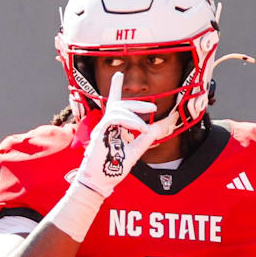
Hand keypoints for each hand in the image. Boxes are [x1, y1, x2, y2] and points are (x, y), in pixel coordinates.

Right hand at [76, 72, 161, 196]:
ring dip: (135, 116)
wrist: (101, 181)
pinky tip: (139, 128)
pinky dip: (129, 121)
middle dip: (136, 104)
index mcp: (112, 127)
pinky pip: (115, 118)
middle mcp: (105, 125)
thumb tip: (155, 128)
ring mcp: (101, 127)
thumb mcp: (134, 152)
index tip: (118, 75)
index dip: (115, 88)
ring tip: (144, 128)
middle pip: (118, 104)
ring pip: (117, 109)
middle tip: (152, 109)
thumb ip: (144, 140)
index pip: (114, 104)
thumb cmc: (113, 168)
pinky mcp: (100, 132)